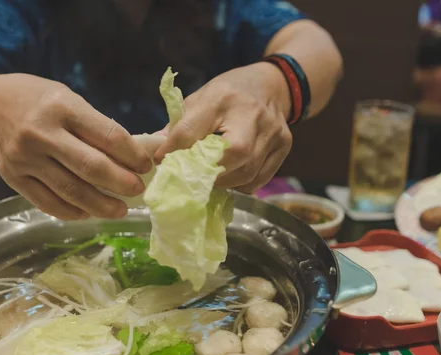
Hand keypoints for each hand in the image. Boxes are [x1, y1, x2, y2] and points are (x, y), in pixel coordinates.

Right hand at [0, 74, 151, 219]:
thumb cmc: (39, 101)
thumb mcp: (69, 99)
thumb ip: (99, 127)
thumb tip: (139, 154)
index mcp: (61, 107)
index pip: (107, 135)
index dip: (132, 155)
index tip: (147, 166)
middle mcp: (40, 133)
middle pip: (91, 168)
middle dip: (121, 183)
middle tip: (138, 191)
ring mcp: (24, 159)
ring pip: (71, 191)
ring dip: (101, 205)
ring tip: (120, 209)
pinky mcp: (13, 179)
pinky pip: (48, 204)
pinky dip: (73, 211)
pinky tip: (89, 212)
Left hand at [154, 63, 292, 193]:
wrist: (272, 84)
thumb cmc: (229, 94)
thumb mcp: (200, 99)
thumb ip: (179, 125)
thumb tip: (155, 153)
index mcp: (222, 98)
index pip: (193, 129)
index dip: (174, 149)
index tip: (161, 162)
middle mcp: (251, 114)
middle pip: (231, 155)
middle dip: (208, 173)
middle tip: (191, 179)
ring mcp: (272, 131)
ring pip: (247, 172)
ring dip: (223, 182)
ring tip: (209, 180)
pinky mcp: (284, 146)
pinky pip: (259, 178)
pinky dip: (241, 184)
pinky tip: (230, 178)